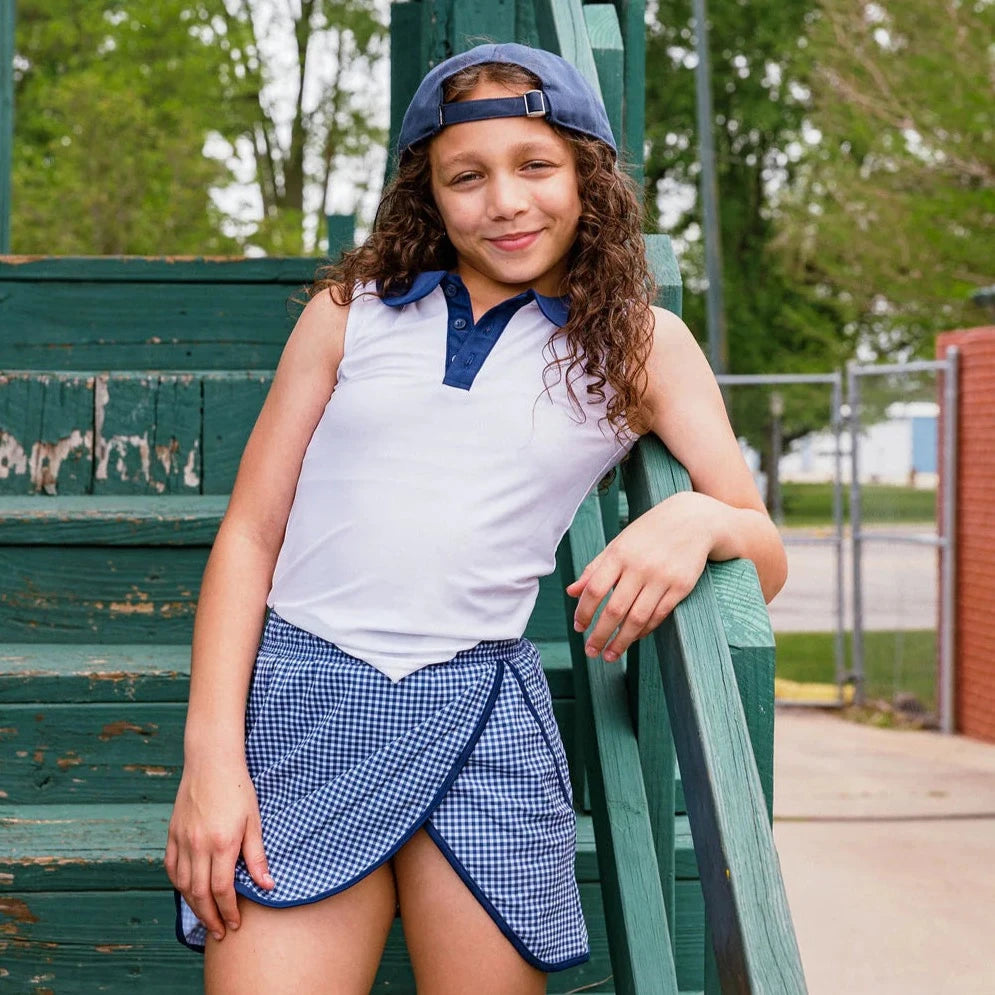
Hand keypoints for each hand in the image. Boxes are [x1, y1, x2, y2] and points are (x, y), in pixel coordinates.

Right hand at [164, 757, 273, 941]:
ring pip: (182, 884)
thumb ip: (257, 856)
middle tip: (220, 933)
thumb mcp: (254, 821)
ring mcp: (182, 840)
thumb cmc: (238, 788)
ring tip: (206, 918)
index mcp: (222, 843)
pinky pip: (170, 867)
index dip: (228, 911)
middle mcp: (198, 845)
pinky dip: (178, 884)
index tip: (235, 925)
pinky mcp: (172, 833)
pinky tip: (188, 891)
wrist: (211, 761)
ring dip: (193, 906)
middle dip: (210, 918)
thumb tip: (268, 885)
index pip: (222, 890)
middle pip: (199, 894)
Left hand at [566, 492, 716, 661]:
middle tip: (590, 652)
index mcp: (619, 554)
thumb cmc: (648, 533)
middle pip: (615, 610)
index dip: (584, 612)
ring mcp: (662, 578)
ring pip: (637, 619)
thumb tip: (571, 592)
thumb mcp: (619, 544)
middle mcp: (640, 567)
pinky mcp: (681, 587)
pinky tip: (633, 638)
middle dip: (600, 635)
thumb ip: (595, 569)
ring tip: (610, 654)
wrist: (693, 520)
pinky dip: (644, 631)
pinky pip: (658, 615)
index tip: (578, 628)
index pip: (594, 589)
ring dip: (621, 641)